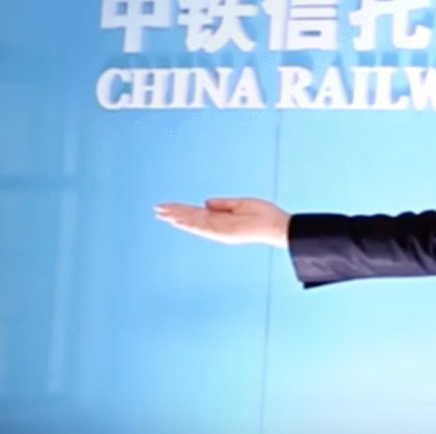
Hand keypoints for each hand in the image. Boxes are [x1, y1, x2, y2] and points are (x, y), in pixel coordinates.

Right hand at [154, 197, 289, 247]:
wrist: (279, 226)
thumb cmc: (264, 215)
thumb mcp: (241, 204)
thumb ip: (223, 204)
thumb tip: (205, 202)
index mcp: (221, 219)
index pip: (196, 213)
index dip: (181, 210)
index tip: (166, 207)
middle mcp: (218, 226)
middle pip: (191, 218)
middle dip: (174, 213)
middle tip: (157, 210)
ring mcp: (220, 230)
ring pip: (194, 223)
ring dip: (178, 218)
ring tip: (163, 214)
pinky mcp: (225, 232)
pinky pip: (204, 227)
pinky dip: (191, 224)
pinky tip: (179, 221)